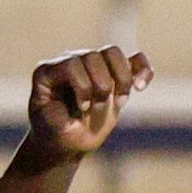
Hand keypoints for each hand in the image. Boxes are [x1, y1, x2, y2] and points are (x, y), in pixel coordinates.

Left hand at [24, 45, 151, 164]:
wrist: (68, 139)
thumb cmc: (55, 132)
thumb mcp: (49, 129)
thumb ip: (51, 117)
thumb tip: (60, 104)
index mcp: (49, 72)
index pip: (72, 63)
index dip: (83, 84)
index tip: (83, 107)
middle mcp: (70, 61)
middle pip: (94, 56)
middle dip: (101, 86)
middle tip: (97, 108)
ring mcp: (93, 65)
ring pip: (113, 53)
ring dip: (122, 79)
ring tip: (120, 103)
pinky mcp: (115, 72)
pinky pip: (135, 60)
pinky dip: (143, 70)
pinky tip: (140, 88)